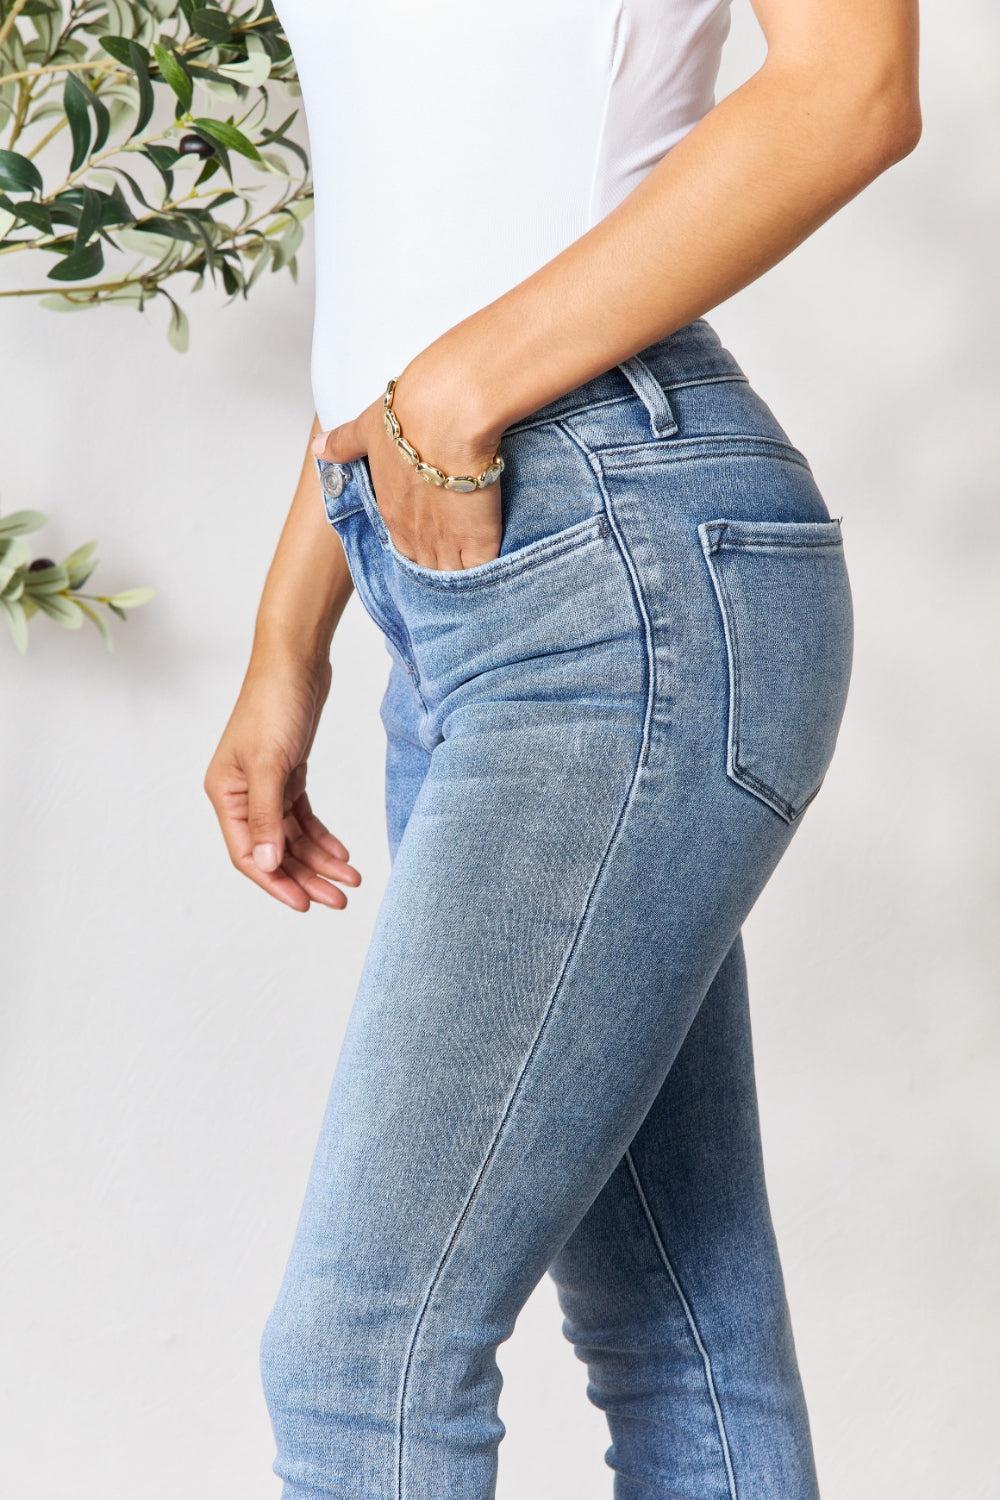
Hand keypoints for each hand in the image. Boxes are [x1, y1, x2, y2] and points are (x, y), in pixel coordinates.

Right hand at [204, 649, 360, 912]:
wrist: (297, 661)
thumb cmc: (275, 704)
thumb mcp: (271, 763)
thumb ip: (267, 817)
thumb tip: (267, 864)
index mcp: (224, 794)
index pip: (248, 854)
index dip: (276, 882)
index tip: (305, 904)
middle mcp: (241, 794)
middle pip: (274, 851)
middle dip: (306, 877)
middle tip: (339, 900)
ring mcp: (265, 785)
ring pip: (293, 837)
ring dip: (320, 860)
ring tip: (350, 881)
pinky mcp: (289, 773)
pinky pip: (304, 817)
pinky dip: (322, 836)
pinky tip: (342, 853)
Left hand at [311, 360, 503, 571]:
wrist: (447, 413)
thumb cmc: (410, 415)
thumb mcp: (367, 428)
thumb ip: (344, 443)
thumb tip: (319, 448)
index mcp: (391, 511)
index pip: (401, 545)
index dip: (417, 544)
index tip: (431, 537)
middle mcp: (416, 533)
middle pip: (427, 566)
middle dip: (440, 563)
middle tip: (458, 555)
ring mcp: (448, 540)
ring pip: (453, 574)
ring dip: (463, 571)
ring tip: (477, 565)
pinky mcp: (480, 539)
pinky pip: (482, 568)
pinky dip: (488, 569)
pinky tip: (495, 563)